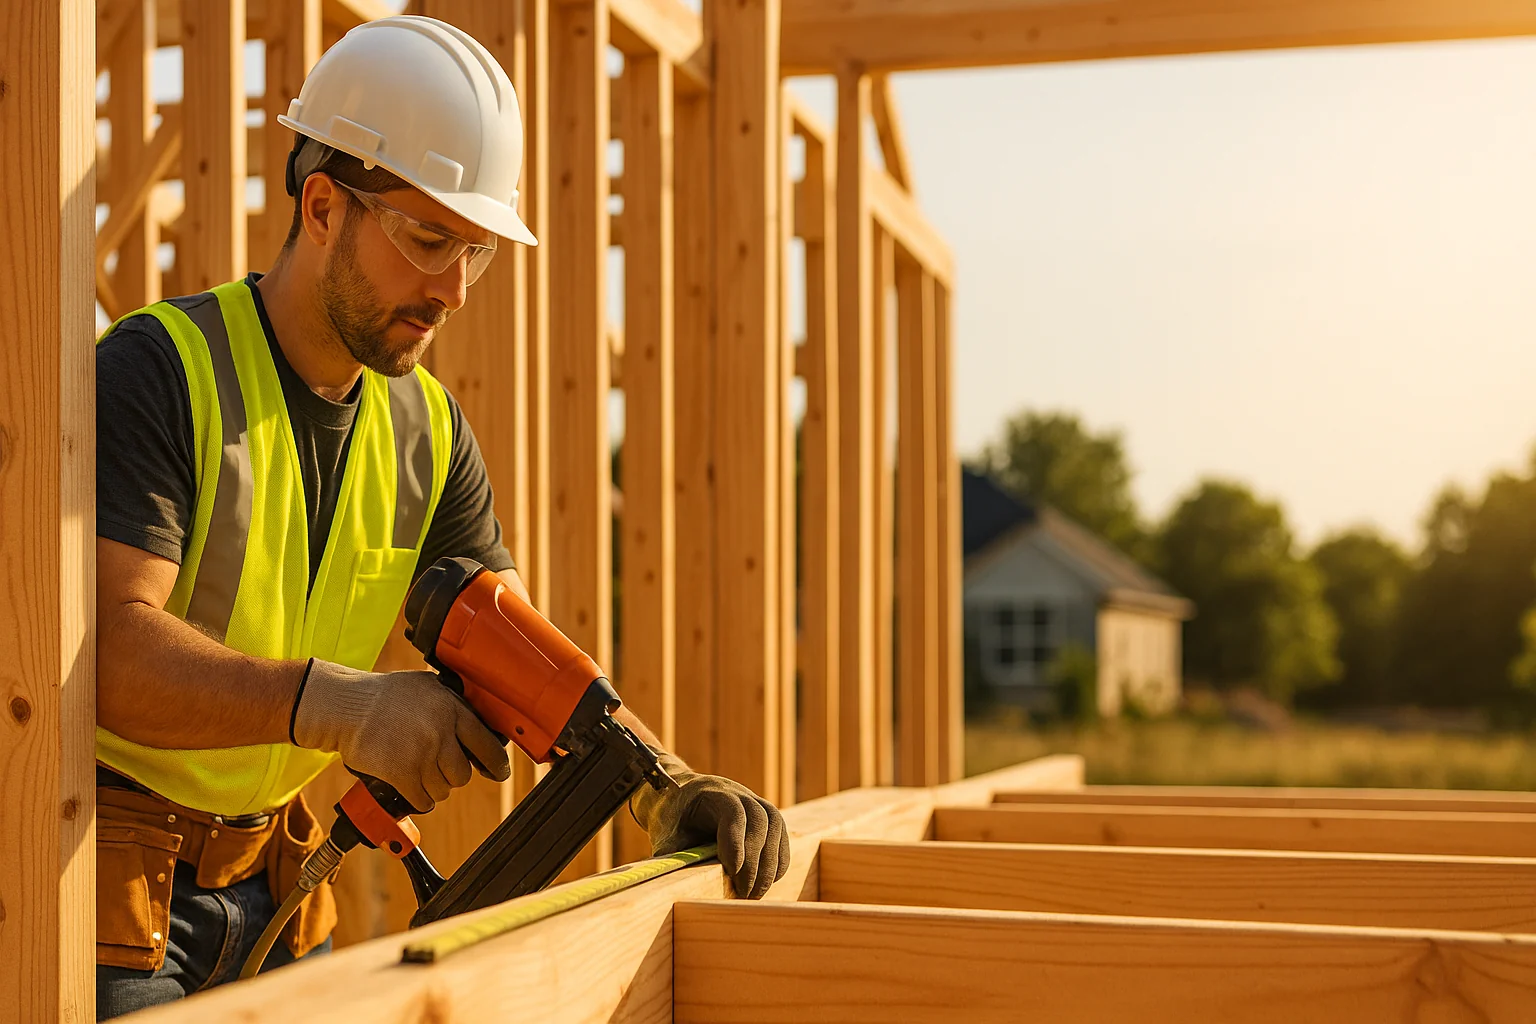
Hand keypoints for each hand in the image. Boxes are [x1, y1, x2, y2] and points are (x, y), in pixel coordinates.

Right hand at [291, 659, 510, 811]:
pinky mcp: (402, 774)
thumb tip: (478, 723)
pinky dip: (417, 798)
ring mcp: (422, 754)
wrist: (346, 706)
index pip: (488, 745)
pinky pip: (422, 801)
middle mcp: (441, 732)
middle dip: (451, 775)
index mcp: (453, 709)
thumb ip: (453, 704)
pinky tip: (408, 785)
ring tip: (415, 768)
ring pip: (443, 790)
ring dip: (431, 786)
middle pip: (463, 774)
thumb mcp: (428, 686)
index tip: (498, 772)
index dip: (496, 764)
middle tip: (436, 766)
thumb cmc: (385, 696)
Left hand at [631, 751, 790, 898]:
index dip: (736, 841)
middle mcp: (737, 791)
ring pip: (775, 825)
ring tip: (755, 894)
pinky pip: (780, 834)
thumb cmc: (670, 823)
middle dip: (755, 861)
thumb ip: (675, 860)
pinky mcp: (764, 815)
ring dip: (770, 863)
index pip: (733, 812)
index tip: (733, 872)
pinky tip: (767, 882)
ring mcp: (753, 800)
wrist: (677, 801)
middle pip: (759, 821)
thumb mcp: (666, 839)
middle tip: (745, 894)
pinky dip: (778, 859)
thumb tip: (683, 888)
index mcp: (709, 792)